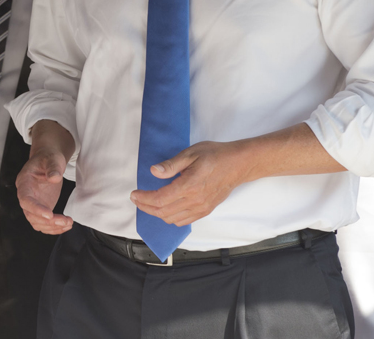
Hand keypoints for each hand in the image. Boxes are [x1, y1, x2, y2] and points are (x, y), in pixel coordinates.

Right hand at [16, 147, 72, 234]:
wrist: (50, 160)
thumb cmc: (49, 158)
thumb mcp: (53, 158)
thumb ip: (53, 167)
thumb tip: (54, 178)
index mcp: (24, 182)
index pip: (25, 200)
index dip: (35, 209)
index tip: (49, 215)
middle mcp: (26, 195)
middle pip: (31, 215)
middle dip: (48, 221)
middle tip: (65, 220)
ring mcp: (33, 203)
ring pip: (37, 222)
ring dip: (52, 227)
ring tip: (68, 223)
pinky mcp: (41, 208)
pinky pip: (44, 223)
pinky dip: (54, 227)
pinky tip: (66, 225)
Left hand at [130, 140, 251, 226]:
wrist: (238, 164)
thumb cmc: (216, 155)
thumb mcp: (191, 153)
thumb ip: (171, 164)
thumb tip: (153, 171)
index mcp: (189, 186)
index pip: (160, 199)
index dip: (144, 199)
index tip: (134, 194)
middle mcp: (195, 201)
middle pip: (163, 212)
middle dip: (146, 207)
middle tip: (137, 199)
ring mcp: (201, 208)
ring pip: (172, 219)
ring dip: (157, 213)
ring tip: (149, 203)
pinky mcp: (206, 211)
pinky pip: (184, 221)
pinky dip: (171, 217)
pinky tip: (166, 208)